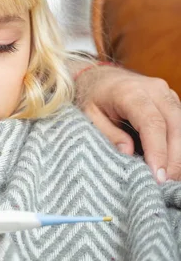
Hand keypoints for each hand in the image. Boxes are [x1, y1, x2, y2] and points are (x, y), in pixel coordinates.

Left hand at [75, 64, 180, 181]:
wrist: (98, 77)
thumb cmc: (92, 98)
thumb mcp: (89, 116)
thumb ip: (108, 133)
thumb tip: (128, 153)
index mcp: (130, 92)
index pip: (152, 123)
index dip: (158, 151)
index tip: (158, 175)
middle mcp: (154, 89)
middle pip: (174, 125)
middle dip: (174, 157)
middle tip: (167, 183)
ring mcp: (166, 93)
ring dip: (179, 153)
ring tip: (171, 178)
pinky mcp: (172, 100)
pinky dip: (179, 144)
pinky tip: (173, 163)